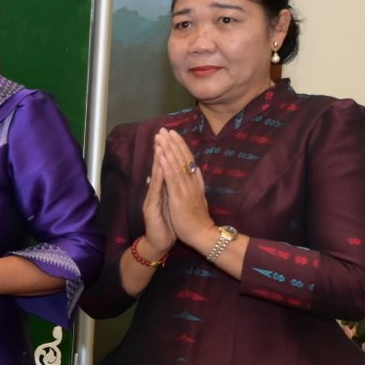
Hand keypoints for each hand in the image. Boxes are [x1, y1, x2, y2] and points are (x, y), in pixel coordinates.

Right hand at [139, 140, 175, 258]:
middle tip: (162, 132)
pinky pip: (156, 190)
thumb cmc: (168, 224)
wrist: (159, 243)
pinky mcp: (151, 207)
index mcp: (163, 190)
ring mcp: (152, 198)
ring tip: (160, 144)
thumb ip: (174, 189)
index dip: (168, 151)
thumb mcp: (173, 203)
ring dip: (158, 159)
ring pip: (157, 176)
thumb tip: (178, 174)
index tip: (171, 136)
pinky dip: (158, 177)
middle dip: (162, 149)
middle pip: (159, 167)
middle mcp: (156, 191)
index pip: (166, 167)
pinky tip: (160, 166)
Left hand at [151, 127, 213, 244]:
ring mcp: (186, 189)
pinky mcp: (180, 198)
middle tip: (164, 129)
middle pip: (182, 158)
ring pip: (176, 165)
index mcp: (195, 182)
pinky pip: (173, 179)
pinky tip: (162, 156)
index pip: (187, 159)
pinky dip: (167, 166)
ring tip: (161, 137)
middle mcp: (191, 182)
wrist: (203, 235)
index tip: (173, 133)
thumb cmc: (198, 219)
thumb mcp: (199, 197)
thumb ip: (198, 182)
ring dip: (168, 150)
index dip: (180, 146)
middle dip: (172, 143)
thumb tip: (196, 169)